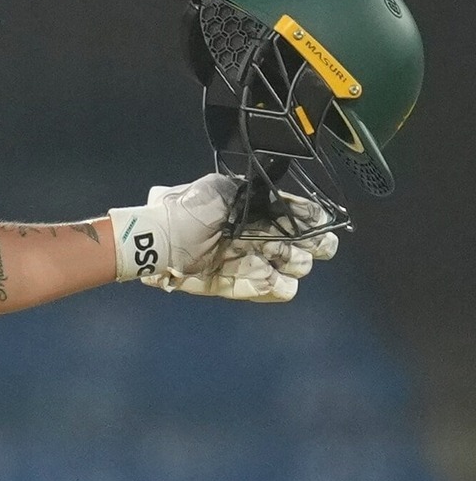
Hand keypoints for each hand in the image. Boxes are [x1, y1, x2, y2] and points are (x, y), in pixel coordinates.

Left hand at [109, 173, 338, 301]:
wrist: (161, 238)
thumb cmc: (187, 209)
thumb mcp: (218, 189)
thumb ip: (251, 192)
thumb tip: (276, 196)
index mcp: (258, 213)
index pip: (301, 216)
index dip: (314, 220)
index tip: (319, 222)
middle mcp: (262, 238)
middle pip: (310, 246)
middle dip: (314, 244)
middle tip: (304, 245)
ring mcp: (253, 263)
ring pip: (297, 269)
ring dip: (294, 263)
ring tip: (275, 258)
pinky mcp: (240, 286)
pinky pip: (276, 291)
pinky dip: (277, 286)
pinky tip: (269, 276)